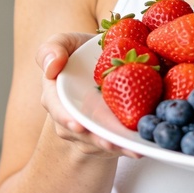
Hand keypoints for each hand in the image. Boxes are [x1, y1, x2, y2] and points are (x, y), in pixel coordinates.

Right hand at [36, 31, 142, 159]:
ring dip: (116, 147)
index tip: (77, 125)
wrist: (104, 65)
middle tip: (109, 143)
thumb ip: (52, 49)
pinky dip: (130, 147)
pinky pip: (117, 144)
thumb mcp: (65, 42)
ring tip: (132, 149)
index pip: (56, 108)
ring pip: (100, 142)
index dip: (65, 117)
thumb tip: (51, 68)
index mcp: (56, 95)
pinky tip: (142, 149)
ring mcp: (90, 129)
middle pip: (80, 133)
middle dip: (95, 140)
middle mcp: (70, 117)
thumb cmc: (81, 53)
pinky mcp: (109, 135)